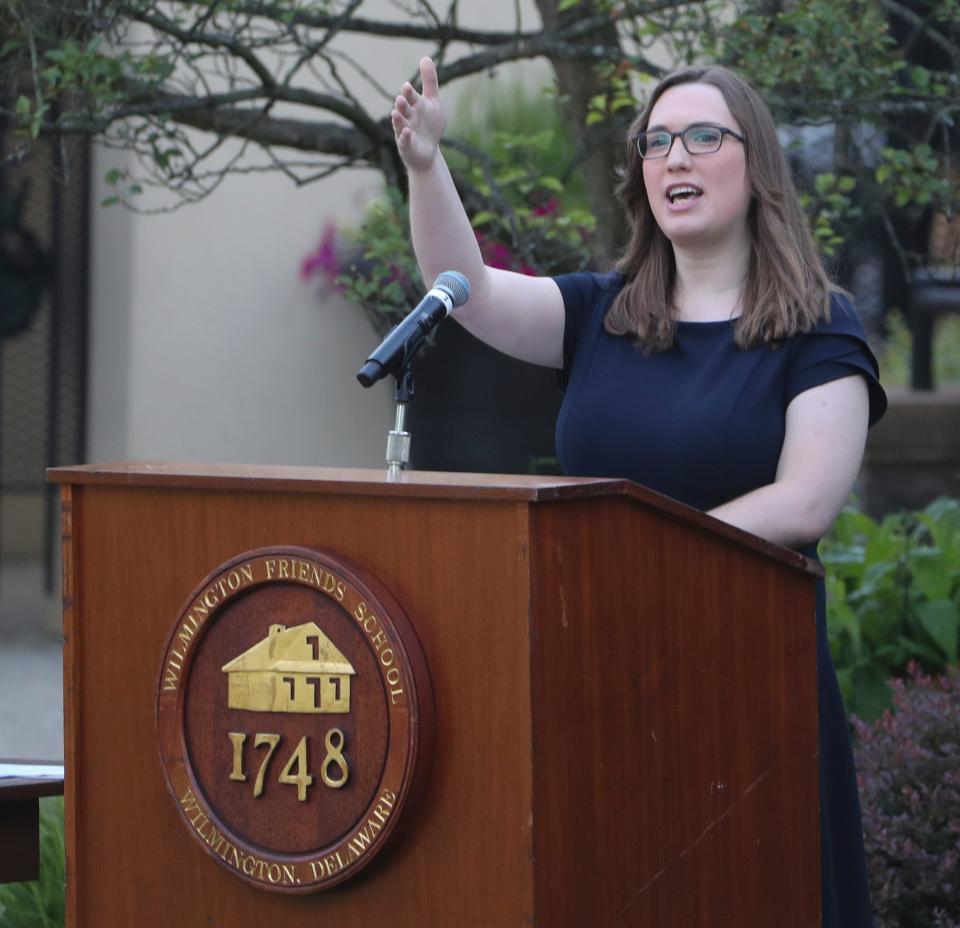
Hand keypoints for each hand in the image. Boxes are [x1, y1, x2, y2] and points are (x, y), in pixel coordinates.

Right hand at [391, 57, 446, 172]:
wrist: (429, 151)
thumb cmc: (430, 124)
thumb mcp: (434, 101)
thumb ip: (429, 81)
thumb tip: (425, 57)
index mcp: (414, 105)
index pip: (410, 96)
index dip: (408, 92)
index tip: (407, 87)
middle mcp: (407, 116)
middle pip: (403, 108)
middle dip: (402, 104)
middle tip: (401, 99)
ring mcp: (405, 131)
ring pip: (400, 123)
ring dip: (398, 119)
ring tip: (396, 113)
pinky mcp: (406, 145)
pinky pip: (404, 141)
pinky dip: (405, 137)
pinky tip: (407, 132)